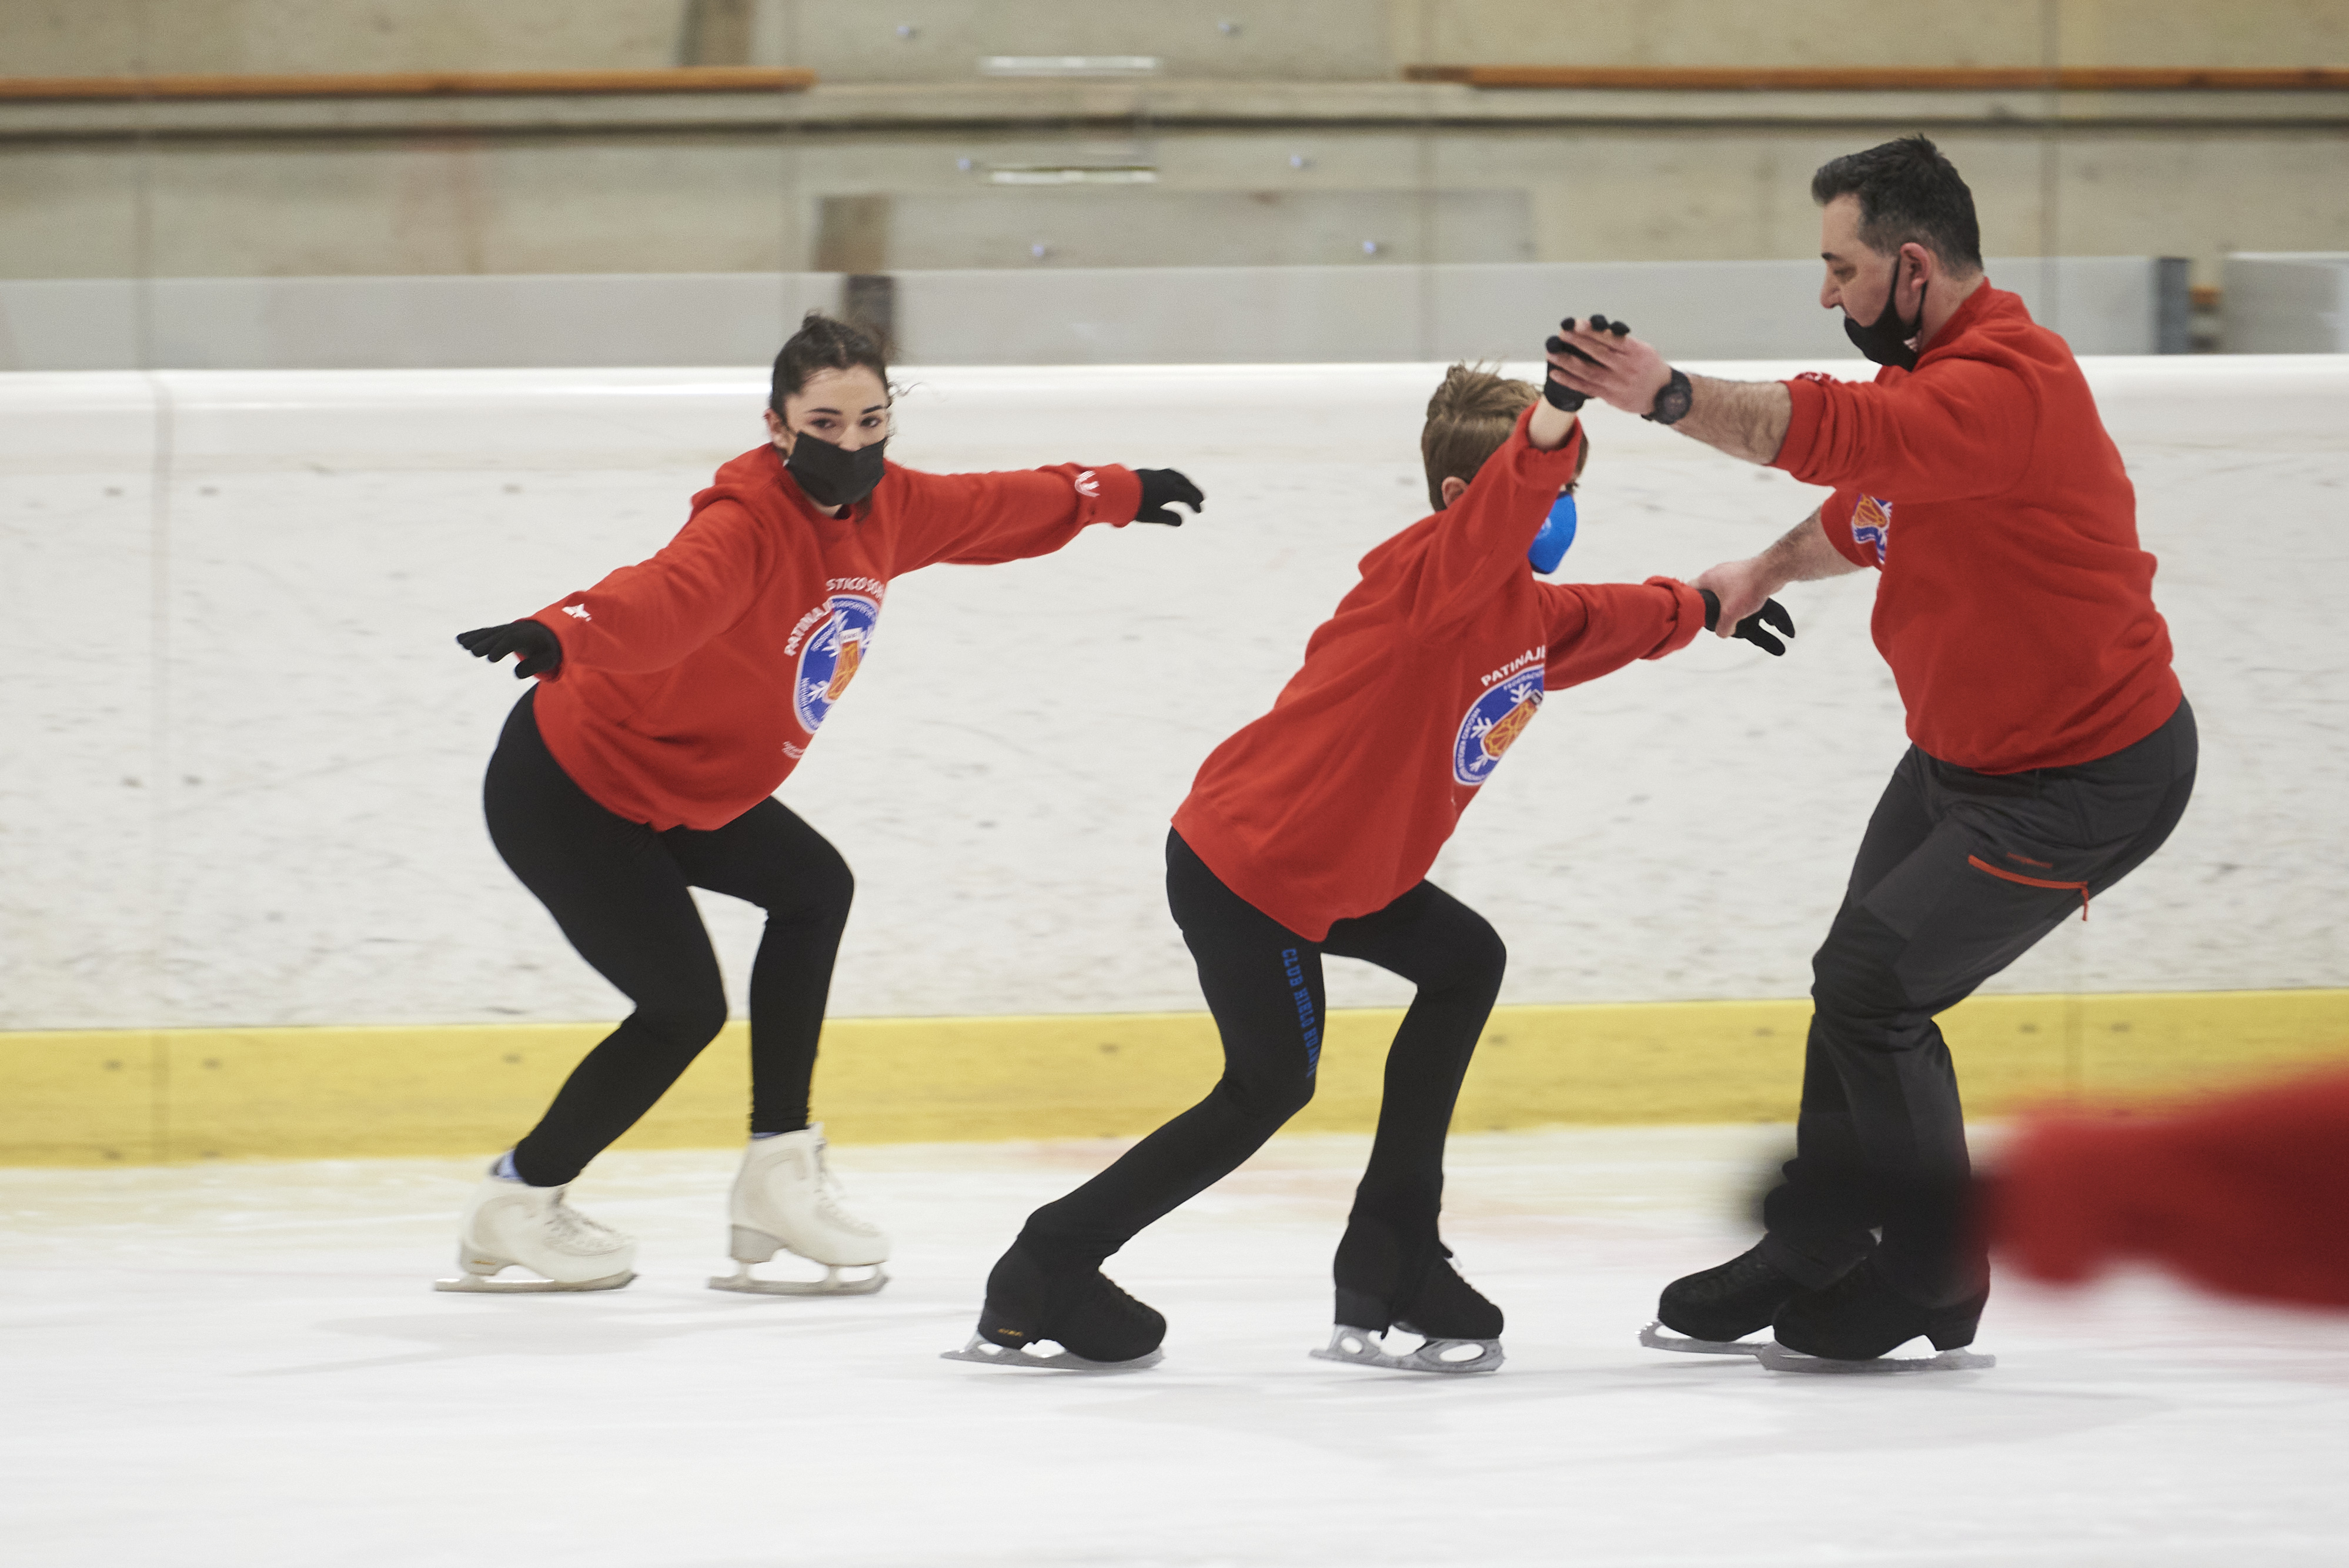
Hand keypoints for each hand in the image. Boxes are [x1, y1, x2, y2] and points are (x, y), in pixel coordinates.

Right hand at [457, 619, 560, 678]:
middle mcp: (514, 630)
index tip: (490, 658)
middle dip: (486, 643)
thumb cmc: (548, 650)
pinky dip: (472, 635)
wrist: (547, 633)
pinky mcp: (497, 632)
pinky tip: (459, 640)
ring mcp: (504, 629)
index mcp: (528, 636)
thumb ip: (535, 666)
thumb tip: (516, 674)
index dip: (501, 648)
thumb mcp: (548, 660)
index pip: (512, 641)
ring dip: (475, 638)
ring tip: (462, 644)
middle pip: (498, 636)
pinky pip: (484, 632)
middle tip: (473, 652)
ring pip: (488, 633)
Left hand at [1133, 468, 1202, 524]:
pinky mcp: (1147, 473)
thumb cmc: (1136, 505)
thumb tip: (1181, 522)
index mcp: (1171, 490)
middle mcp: (1166, 479)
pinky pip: (1166, 474)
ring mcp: (1157, 474)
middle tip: (1201, 498)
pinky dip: (1173, 478)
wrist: (1117, 490)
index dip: (1195, 504)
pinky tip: (1168, 482)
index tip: (1199, 511)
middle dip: (1194, 491)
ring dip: (1185, 481)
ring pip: (1176, 475)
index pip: (1188, 496)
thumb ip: (1168, 518)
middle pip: (1185, 483)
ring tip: (1188, 486)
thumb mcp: (1153, 516)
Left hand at [1545, 315, 1672, 417]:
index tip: (1577, 324)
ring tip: (1552, 354)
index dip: (1593, 332)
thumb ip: (1621, 341)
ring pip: (1588, 371)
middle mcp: (1626, 367)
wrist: (1664, 396)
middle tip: (1561, 334)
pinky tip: (1556, 374)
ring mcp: (1617, 383)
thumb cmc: (1649, 366)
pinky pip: (1586, 388)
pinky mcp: (1610, 396)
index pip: (1611, 339)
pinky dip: (1570, 381)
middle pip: (1598, 353)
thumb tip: (1597, 328)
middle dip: (1578, 343)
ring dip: (1567, 362)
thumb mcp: (1643, 349)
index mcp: (1635, 351)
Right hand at [1692, 557, 1784, 638]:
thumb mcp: (1731, 614)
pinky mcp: (1743, 573)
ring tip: (1733, 612)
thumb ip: (1723, 628)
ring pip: (1722, 589)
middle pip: (1706, 591)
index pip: (1688, 589)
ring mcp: (1730, 571)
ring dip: (1727, 601)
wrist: (1772, 572)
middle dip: (1710, 605)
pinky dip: (1739, 596)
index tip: (1692, 612)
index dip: (1688, 602)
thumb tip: (1722, 632)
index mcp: (1707, 578)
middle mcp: (1717, 572)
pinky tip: (1746, 604)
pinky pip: (1736, 587)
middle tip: (1714, 616)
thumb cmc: (1750, 586)